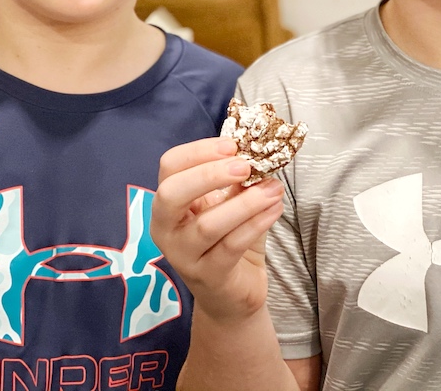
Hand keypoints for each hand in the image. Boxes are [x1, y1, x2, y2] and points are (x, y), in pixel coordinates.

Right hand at [152, 137, 285, 323]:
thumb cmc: (227, 241)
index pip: (169, 166)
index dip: (199, 151)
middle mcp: (166, 229)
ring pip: (207, 224)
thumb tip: (257, 151)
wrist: (233, 295)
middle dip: (209, 174)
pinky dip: (256, 223)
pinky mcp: (208, 276)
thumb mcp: (228, 204)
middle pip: (171, 194)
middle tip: (245, 166)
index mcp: (168, 203)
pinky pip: (231, 246)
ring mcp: (183, 256)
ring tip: (273, 188)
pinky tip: (275, 209)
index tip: (233, 146)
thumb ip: (236, 181)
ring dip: (245, 202)